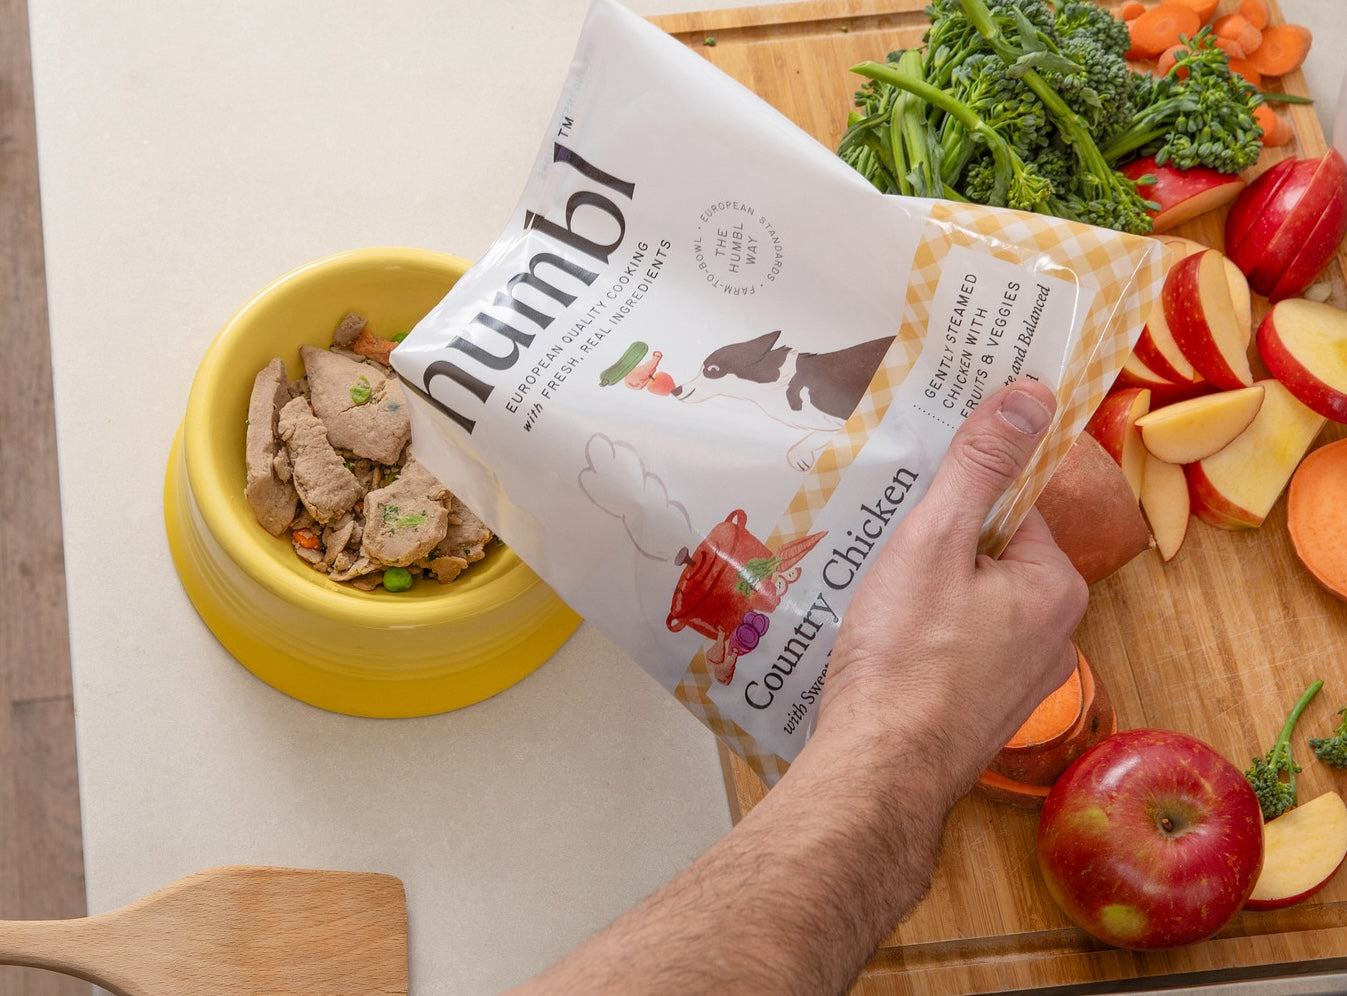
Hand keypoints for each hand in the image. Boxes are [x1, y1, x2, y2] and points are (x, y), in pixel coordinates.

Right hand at [816, 381, 1088, 799]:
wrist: (878, 772)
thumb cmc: (905, 657)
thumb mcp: (934, 540)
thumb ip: (980, 465)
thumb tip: (1031, 394)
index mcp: (1053, 587)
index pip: (1012, 508)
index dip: (958, 499)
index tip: (913, 504)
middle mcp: (1054, 635)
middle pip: (990, 557)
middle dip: (936, 550)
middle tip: (884, 555)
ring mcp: (1020, 682)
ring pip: (971, 606)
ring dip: (925, 596)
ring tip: (876, 605)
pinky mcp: (983, 714)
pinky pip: (957, 650)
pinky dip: (923, 641)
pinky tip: (882, 649)